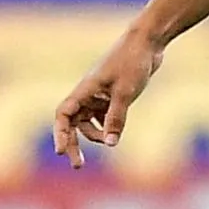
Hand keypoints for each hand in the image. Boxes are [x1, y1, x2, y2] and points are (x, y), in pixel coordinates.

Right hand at [50, 29, 165, 168]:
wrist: (148, 42)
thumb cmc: (133, 62)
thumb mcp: (125, 93)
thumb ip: (116, 119)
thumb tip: (110, 144)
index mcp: (85, 90)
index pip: (63, 115)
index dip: (59, 133)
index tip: (61, 152)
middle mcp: (88, 93)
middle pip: (72, 123)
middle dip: (72, 143)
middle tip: (77, 165)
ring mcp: (100, 95)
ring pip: (89, 122)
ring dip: (95, 135)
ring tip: (110, 141)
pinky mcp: (112, 95)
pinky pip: (103, 117)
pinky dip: (106, 127)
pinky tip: (115, 133)